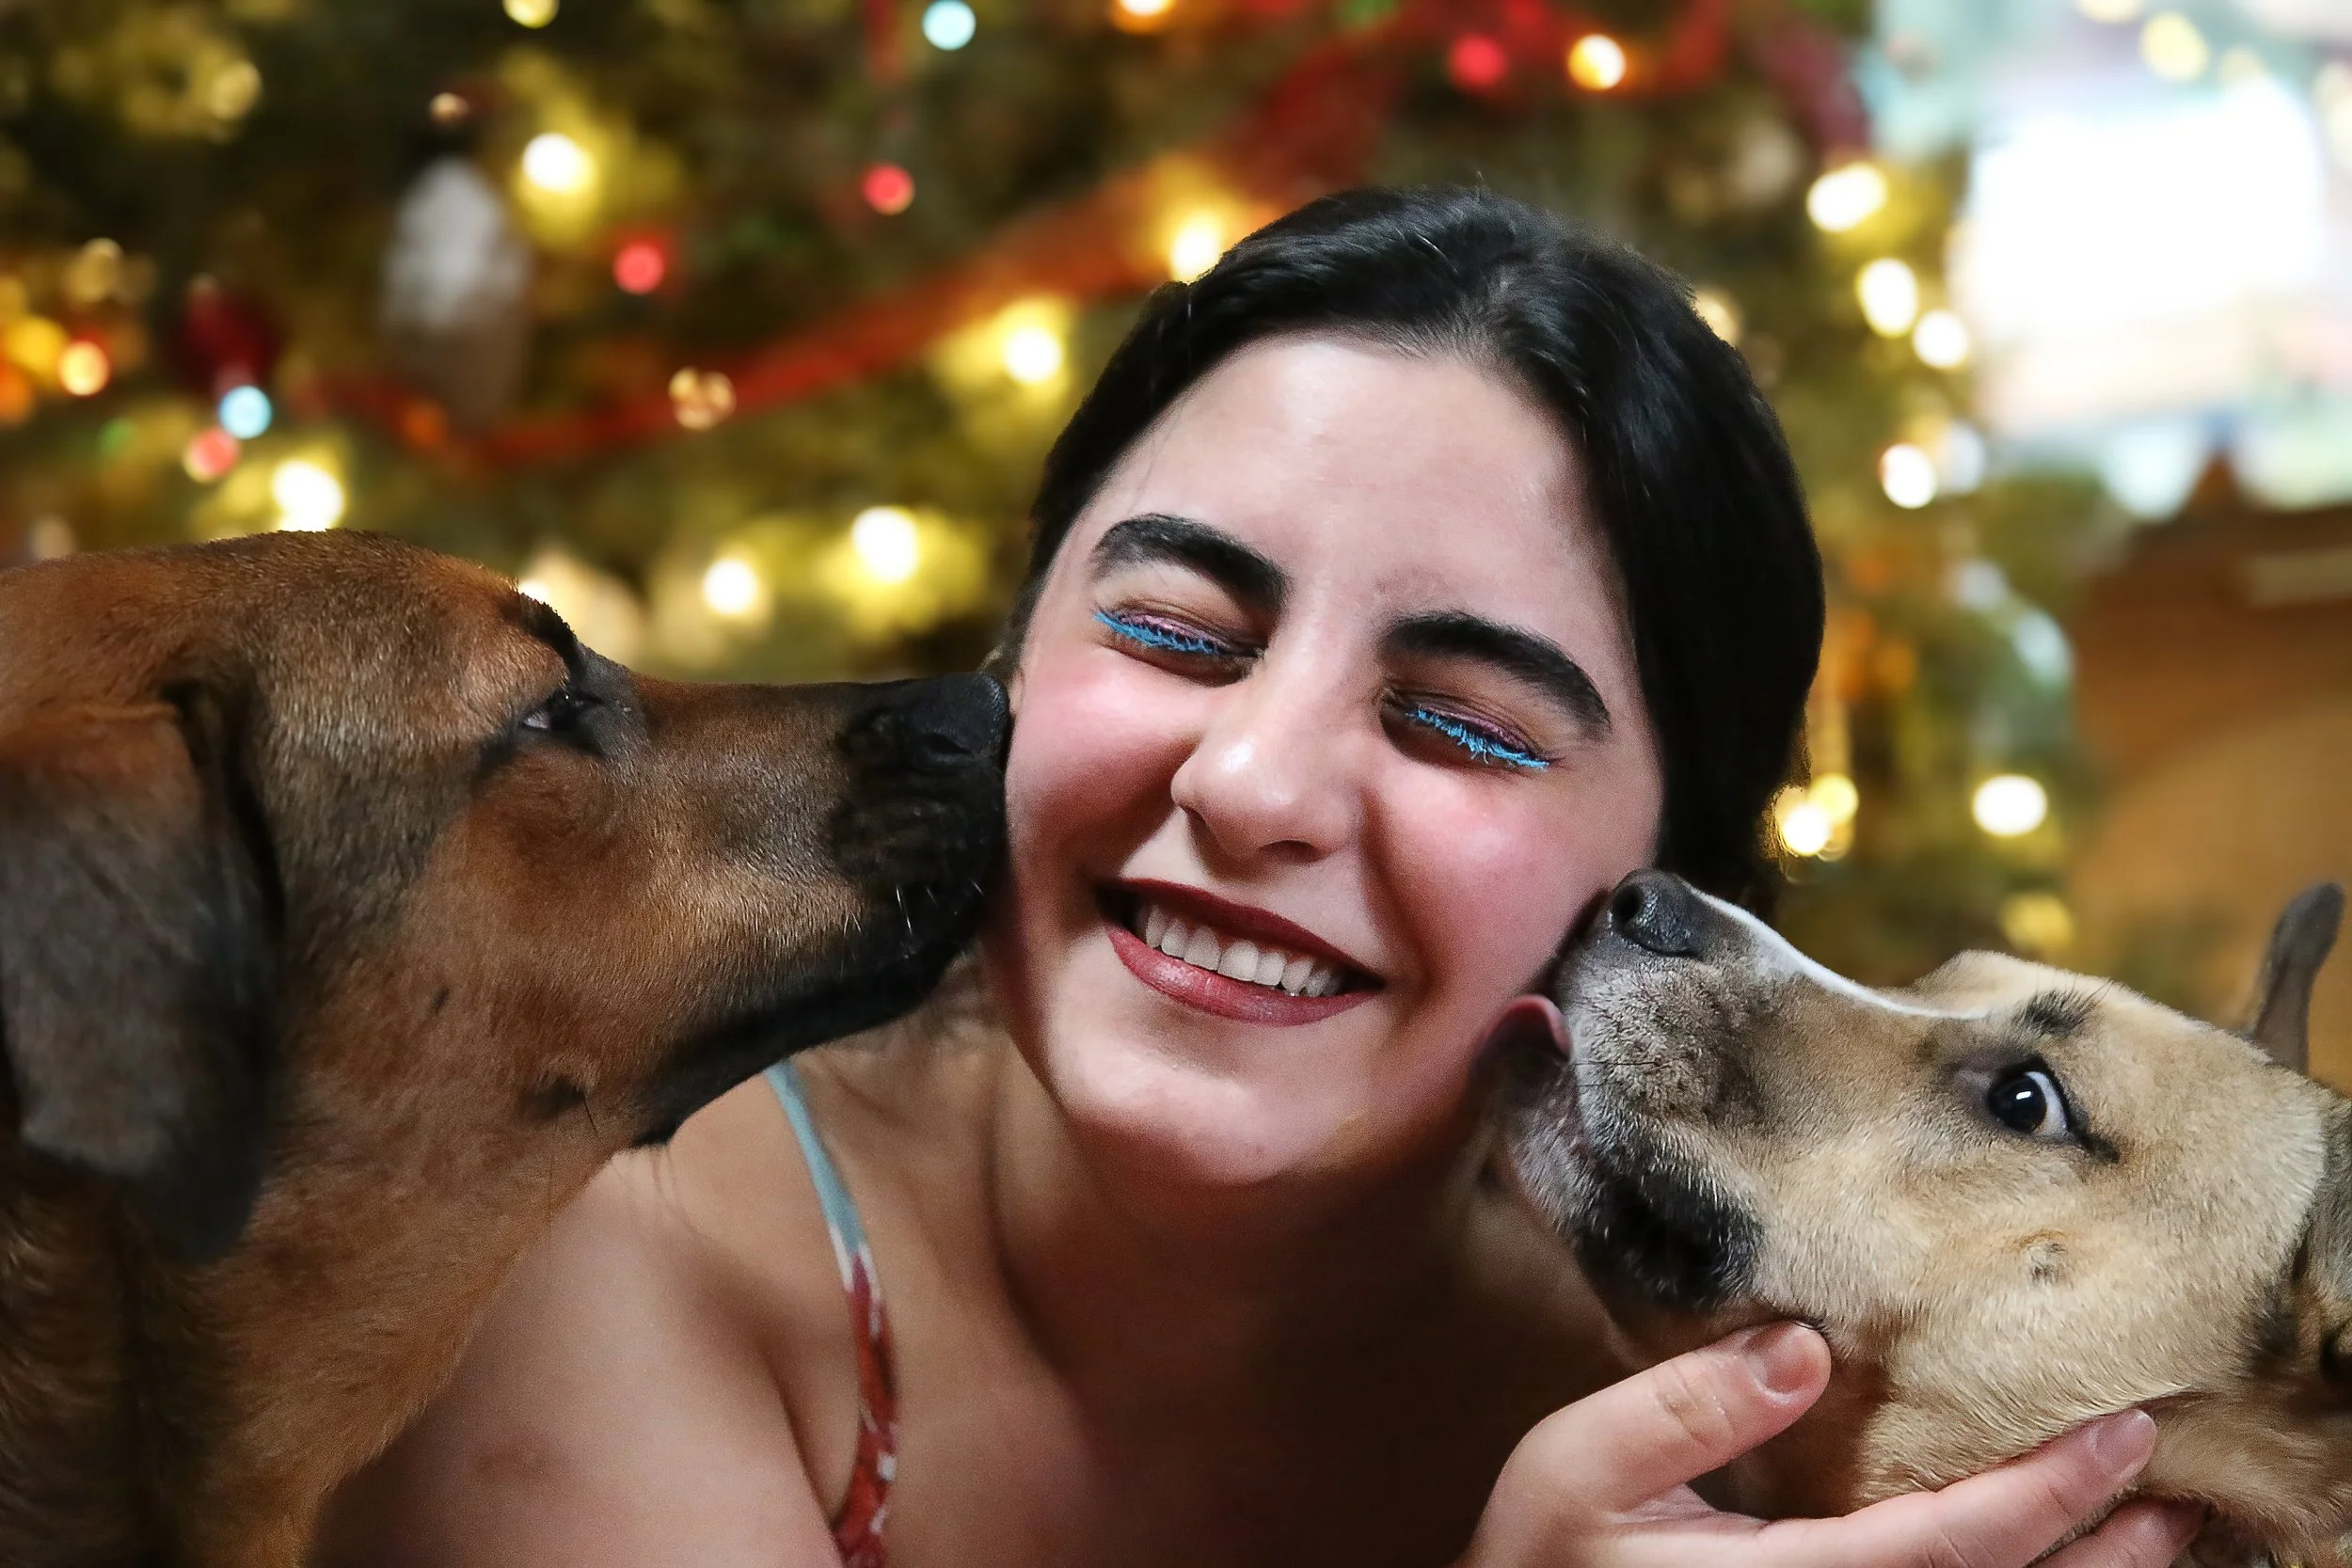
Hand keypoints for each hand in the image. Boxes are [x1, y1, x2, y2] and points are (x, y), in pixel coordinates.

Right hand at [1459, 1324, 2203, 1567]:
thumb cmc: (1539, 1565)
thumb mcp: (1576, 1466)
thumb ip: (1682, 1405)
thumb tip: (1806, 1346)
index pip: (1959, 1541)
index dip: (2053, 1492)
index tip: (2125, 1433)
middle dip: (2098, 1549)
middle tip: (2173, 1491)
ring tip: (2140, 1533)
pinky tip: (2022, 1559)